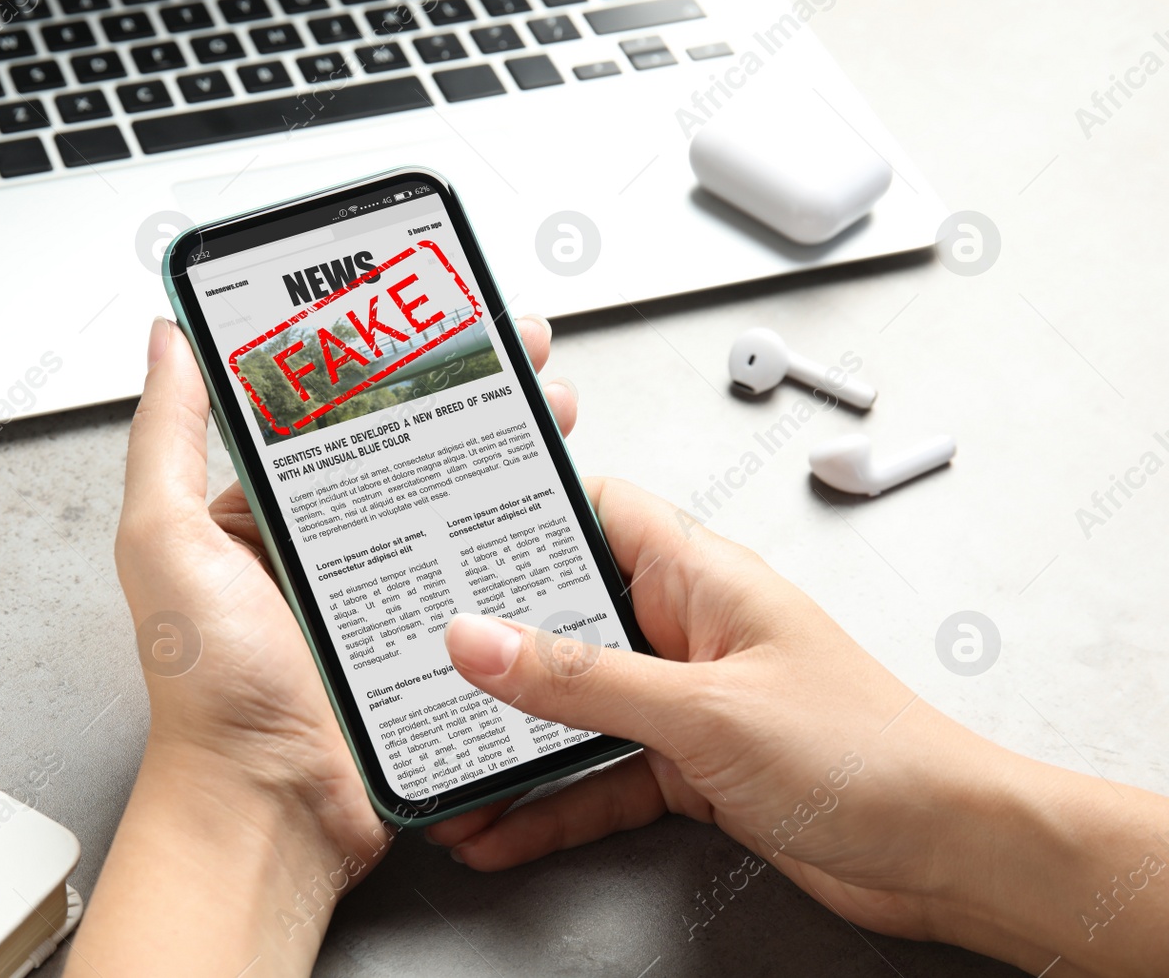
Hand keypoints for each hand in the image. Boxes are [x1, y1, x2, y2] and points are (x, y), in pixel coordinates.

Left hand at [70, 314, 576, 976]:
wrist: (271, 807)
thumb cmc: (210, 689)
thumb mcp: (167, 542)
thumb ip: (167, 437)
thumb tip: (168, 339)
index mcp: (266, 516)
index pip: (336, 412)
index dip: (390, 359)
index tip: (434, 317)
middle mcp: (328, 550)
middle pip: (412, 450)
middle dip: (470, 395)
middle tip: (521, 357)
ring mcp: (386, 597)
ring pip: (457, 505)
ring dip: (507, 453)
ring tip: (551, 410)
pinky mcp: (432, 643)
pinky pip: (481, 578)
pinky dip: (519, 539)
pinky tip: (555, 504)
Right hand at [429, 480, 1168, 976]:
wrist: (949, 854)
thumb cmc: (870, 754)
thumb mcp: (704, 710)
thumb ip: (583, 680)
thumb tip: (482, 640)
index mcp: (701, 576)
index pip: (595, 510)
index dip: (520, 510)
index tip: (444, 522)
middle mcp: (687, 628)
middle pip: (566, 617)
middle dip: (493, 645)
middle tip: (416, 656)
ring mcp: (685, 699)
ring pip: (576, 708)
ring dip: (514, 742)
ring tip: (444, 763)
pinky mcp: (689, 766)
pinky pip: (599, 777)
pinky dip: (552, 804)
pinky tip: (502, 826)